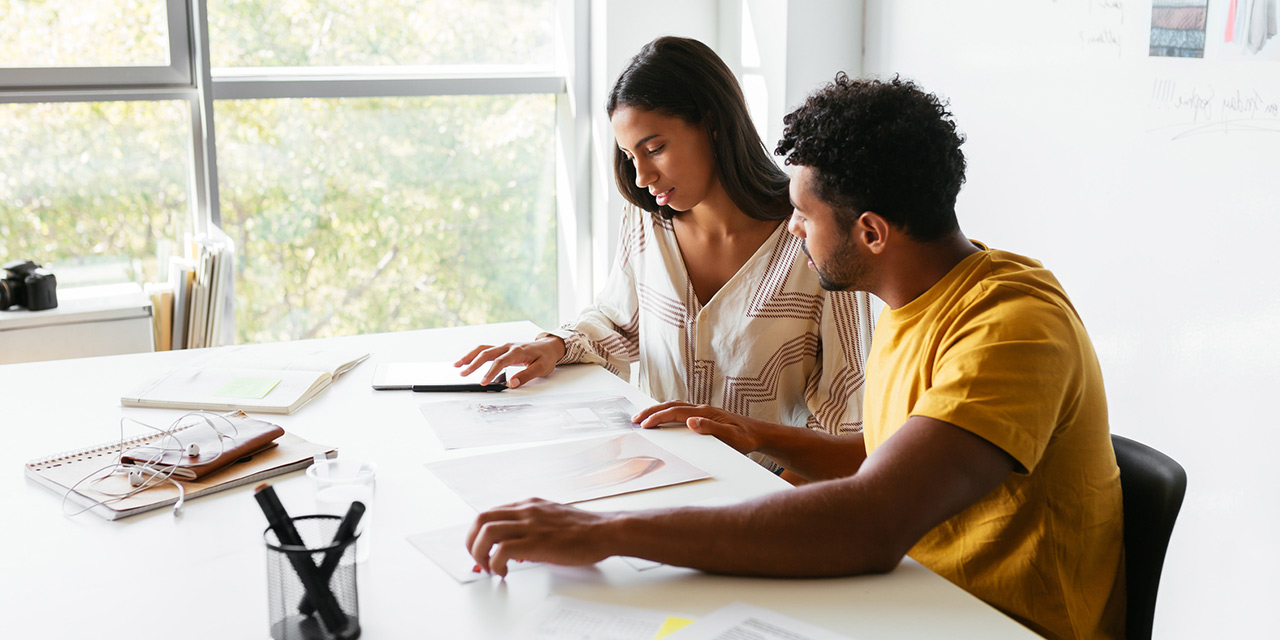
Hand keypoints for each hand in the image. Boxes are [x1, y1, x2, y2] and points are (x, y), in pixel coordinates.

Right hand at [454, 336, 566, 387]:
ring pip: (483, 349)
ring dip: (469, 356)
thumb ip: (526, 375)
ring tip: (457, 365)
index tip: (482, 382)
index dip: (490, 372)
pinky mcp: (502, 348)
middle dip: (473, 364)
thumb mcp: (541, 368)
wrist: (549, 346)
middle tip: (463, 374)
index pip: (500, 362)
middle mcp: (508, 347)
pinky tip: (466, 360)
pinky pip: (486, 349)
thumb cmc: (545, 357)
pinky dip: (474, 354)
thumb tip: (512, 383)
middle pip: (487, 353)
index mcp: (517, 351)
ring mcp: (504, 346)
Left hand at [467, 498, 614, 575]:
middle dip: (472, 541)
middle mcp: (526, 510)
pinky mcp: (537, 542)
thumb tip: (518, 543)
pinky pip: (503, 550)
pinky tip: (504, 572)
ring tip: (488, 567)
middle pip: (482, 518)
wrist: (605, 531)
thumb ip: (533, 524)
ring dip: (480, 552)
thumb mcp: (552, 517)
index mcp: (529, 505)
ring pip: (487, 531)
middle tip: (477, 558)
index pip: (491, 512)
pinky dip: (496, 563)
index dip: (480, 532)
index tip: (482, 548)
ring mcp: (531, 525)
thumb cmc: (584, 529)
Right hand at [632, 402, 766, 454]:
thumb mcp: (731, 437)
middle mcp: (701, 409)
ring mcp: (702, 411)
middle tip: (634, 418)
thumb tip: (690, 422)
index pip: (676, 413)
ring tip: (642, 417)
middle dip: (651, 411)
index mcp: (705, 413)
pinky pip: (679, 411)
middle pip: (671, 406)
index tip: (644, 424)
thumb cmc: (745, 437)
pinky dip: (666, 412)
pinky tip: (661, 418)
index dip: (658, 417)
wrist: (758, 433)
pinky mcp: (703, 416)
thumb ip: (711, 428)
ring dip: (657, 410)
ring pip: (674, 406)